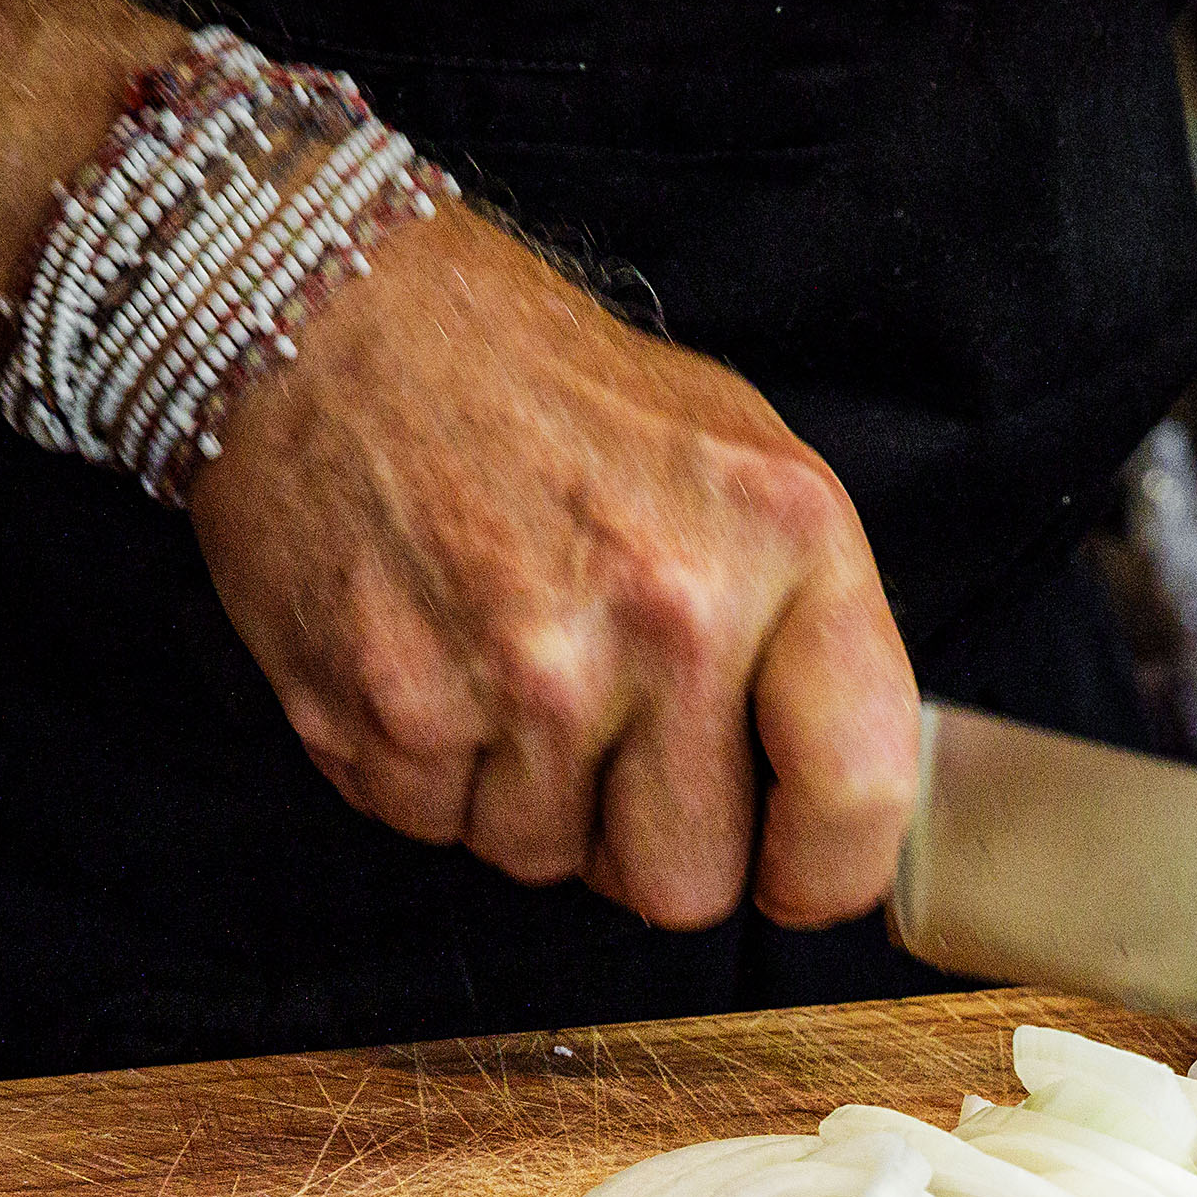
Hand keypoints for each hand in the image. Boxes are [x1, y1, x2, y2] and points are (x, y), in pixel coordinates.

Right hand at [186, 208, 916, 927]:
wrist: (336, 313)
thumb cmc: (548, 390)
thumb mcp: (739, 460)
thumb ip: (809, 630)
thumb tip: (842, 806)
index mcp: (782, 541)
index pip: (860, 793)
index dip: (826, 868)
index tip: (795, 871)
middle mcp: (664, 612)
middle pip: (689, 883)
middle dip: (651, 839)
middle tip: (611, 737)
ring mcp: (520, 672)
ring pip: (552, 864)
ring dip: (531, 797)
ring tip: (504, 659)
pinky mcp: (390, 712)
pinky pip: (438, 831)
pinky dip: (433, 772)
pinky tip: (432, 658)